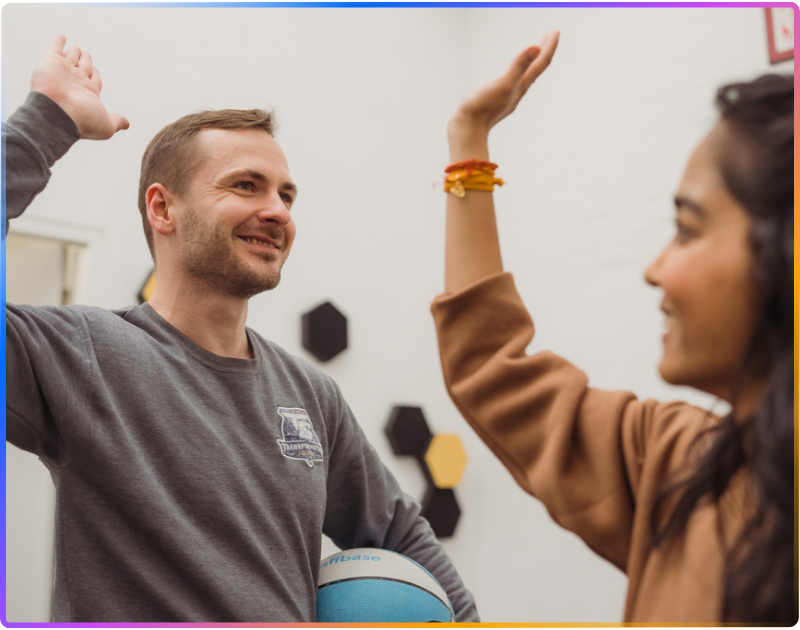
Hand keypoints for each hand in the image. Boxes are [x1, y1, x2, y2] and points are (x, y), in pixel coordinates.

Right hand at [30, 35, 128, 139]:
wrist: (57, 114)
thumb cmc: (81, 121)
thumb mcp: (106, 125)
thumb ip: (116, 122)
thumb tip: (127, 124)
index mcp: (88, 93)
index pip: (94, 79)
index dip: (95, 74)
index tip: (94, 71)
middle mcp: (76, 82)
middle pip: (83, 67)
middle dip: (86, 61)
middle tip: (87, 55)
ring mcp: (64, 71)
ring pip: (72, 57)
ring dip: (75, 52)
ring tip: (78, 49)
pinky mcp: (51, 62)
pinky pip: (55, 48)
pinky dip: (58, 42)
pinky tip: (61, 37)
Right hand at [448, 31, 558, 146]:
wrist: (467, 130)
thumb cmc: (482, 108)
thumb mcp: (503, 83)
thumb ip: (519, 66)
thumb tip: (536, 47)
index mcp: (521, 85)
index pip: (541, 63)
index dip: (549, 46)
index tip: (556, 31)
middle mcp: (518, 91)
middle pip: (536, 69)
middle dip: (544, 52)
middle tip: (550, 36)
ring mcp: (508, 97)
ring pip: (526, 77)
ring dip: (532, 63)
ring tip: (535, 53)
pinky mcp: (497, 101)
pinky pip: (514, 83)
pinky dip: (519, 73)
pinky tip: (513, 76)